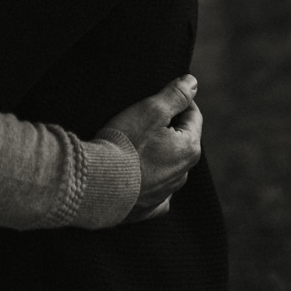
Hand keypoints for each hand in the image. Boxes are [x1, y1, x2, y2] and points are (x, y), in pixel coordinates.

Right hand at [99, 74, 201, 223]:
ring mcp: (165, 194)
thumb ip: (176, 95)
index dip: (178, 101)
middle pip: (180, 141)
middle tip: (142, 119)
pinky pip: (153, 191)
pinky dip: (146, 181)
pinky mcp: (147, 208)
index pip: (193, 116)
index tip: (159, 97)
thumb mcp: (151, 110)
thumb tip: (193, 82)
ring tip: (132, 145)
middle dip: (167, 128)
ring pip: (167, 165)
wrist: (97, 184)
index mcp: (189, 149)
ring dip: (156, 153)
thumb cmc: (125, 144)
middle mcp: (182, 174)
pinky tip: (133, 174)